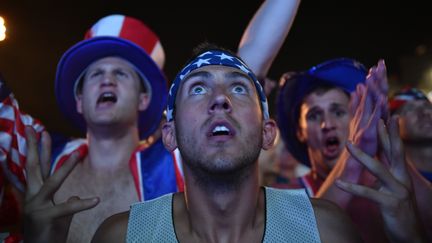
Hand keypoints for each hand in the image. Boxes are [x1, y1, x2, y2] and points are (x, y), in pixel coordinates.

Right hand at [23, 127, 98, 242]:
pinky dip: (82, 204)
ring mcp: (36, 206)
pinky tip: (96, 200)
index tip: (37, 131)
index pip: (36, 167)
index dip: (37, 149)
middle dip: (35, 147)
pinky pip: (68, 208)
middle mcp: (32, 197)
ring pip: (52, 182)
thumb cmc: (49, 232)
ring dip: (66, 166)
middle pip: (34, 167)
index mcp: (35, 193)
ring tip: (77, 152)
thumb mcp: (57, 214)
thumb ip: (64, 202)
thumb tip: (73, 196)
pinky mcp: (46, 217)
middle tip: (35, 128)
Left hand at [336, 117, 425, 241]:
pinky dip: (352, 187)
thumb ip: (385, 174)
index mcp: (401, 174)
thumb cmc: (397, 211)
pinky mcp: (390, 204)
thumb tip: (377, 159)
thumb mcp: (391, 189)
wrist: (411, 236)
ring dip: (362, 155)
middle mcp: (402, 179)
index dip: (390, 133)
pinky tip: (339, 183)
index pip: (395, 149)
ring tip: (347, 144)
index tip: (386, 116)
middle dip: (386, 134)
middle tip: (379, 117)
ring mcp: (398, 191)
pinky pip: (368, 193)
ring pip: (378, 169)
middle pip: (394, 152)